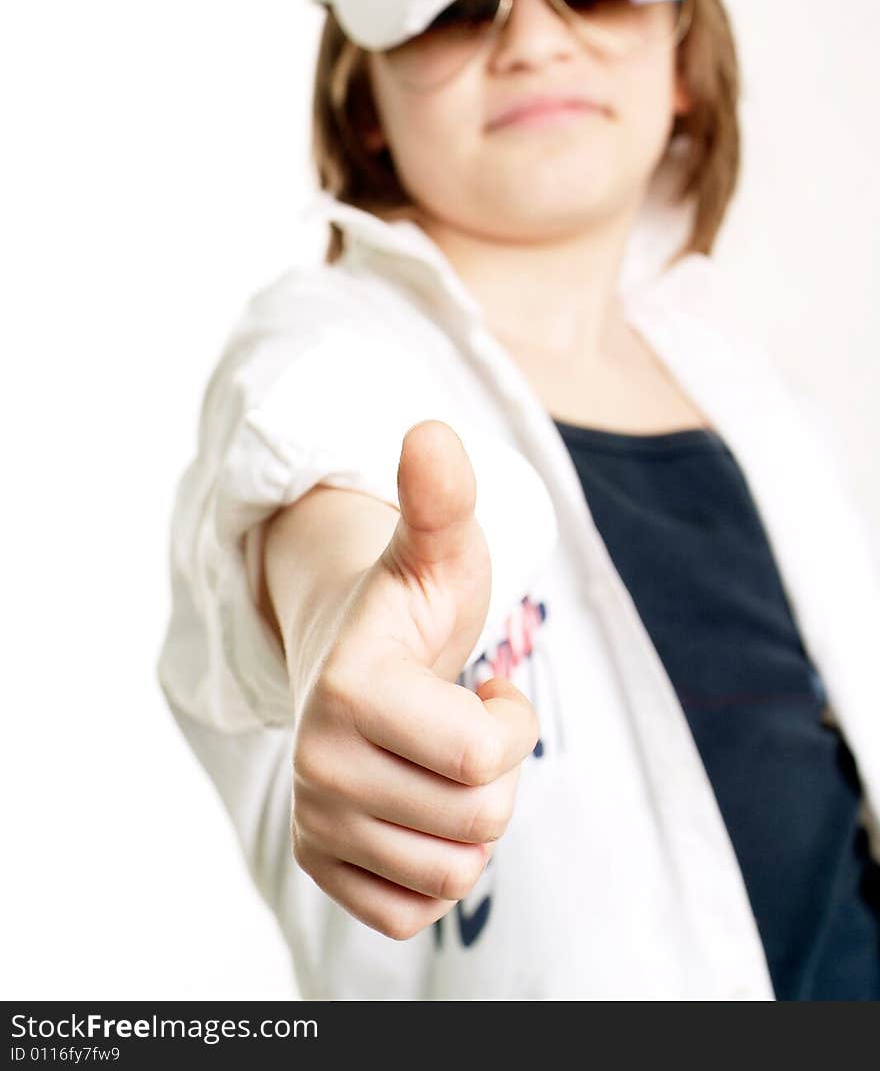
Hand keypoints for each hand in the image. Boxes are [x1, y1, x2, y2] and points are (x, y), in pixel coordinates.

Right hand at [289, 419, 538, 939]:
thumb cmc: (416, 609)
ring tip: (445, 762)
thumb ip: (441, 499)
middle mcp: (316, 765)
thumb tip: (431, 431)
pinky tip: (422, 808)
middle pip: (477, 824)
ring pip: (452, 874)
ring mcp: (313, 821)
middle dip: (498, 773)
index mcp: (350, 691)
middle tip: (467, 725)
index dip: (512, 723)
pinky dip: (436, 870)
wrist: (357, 657)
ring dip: (472, 822)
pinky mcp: (320, 867)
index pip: (483, 758)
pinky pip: (409, 913)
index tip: (491, 688)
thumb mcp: (441, 552)